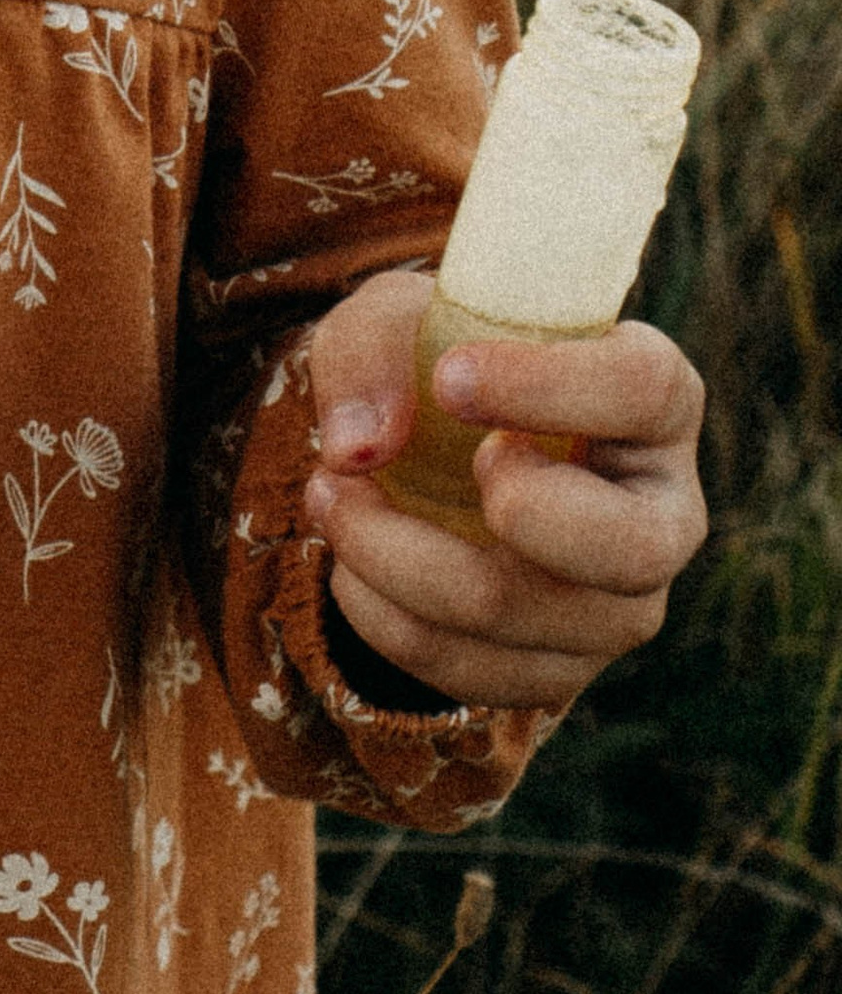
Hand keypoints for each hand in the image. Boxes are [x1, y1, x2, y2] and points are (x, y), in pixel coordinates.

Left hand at [303, 262, 708, 711]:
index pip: (645, 389)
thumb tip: (357, 448)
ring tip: (332, 493)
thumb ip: (372, 352)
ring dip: (396, 558)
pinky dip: (385, 617)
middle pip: (628, 548)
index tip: (451, 376)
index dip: (550, 386)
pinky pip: (472, 671)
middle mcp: (661, 515)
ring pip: (523, 616)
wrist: (426, 451)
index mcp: (654, 402)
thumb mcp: (394, 322)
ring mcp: (618, 607)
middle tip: (430, 459)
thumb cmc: (436, 367)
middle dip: (514, 509)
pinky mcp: (557, 670)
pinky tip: (350, 562)